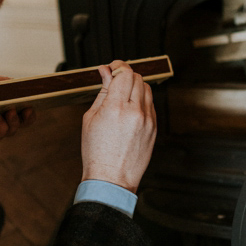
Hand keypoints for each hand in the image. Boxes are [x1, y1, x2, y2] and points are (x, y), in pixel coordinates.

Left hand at [0, 72, 35, 142]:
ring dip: (15, 122)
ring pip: (11, 129)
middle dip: (27, 117)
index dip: (29, 104)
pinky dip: (3, 128)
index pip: (18, 103)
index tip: (36, 101)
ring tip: (10, 112)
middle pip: (19, 119)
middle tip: (30, 110)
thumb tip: (18, 85)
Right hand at [80, 61, 156, 192]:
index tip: (112, 68)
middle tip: (115, 81)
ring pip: (146, 89)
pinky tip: (130, 110)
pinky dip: (141, 101)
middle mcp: (135, 112)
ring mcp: (147, 121)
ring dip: (135, 86)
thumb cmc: (97, 153)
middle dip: (125, 75)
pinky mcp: (154, 128)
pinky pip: (150, 104)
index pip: (125, 73)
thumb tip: (106, 72)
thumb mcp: (91, 118)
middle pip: (137, 77)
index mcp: (116, 108)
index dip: (118, 66)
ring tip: (122, 97)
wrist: (111, 179)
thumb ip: (102, 92)